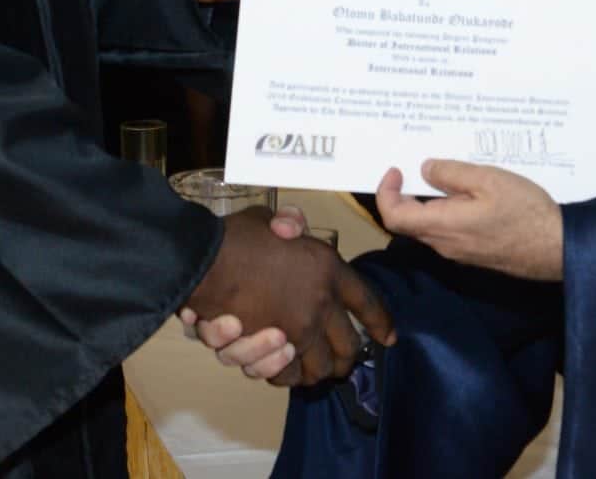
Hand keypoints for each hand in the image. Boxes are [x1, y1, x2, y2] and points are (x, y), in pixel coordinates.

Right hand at [184, 207, 393, 386]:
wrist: (207, 263)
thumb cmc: (235, 237)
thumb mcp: (269, 219)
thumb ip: (289, 223)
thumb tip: (294, 226)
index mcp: (328, 269)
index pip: (368, 302)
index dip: (381, 322)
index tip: (389, 338)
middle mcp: (322, 304)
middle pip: (351, 345)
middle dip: (350, 358)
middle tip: (345, 362)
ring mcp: (301, 331)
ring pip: (322, 367)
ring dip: (319, 371)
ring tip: (316, 371)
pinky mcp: (275, 351)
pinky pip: (290, 375)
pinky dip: (288, 376)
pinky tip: (285, 370)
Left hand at [375, 160, 563, 280]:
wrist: (557, 248)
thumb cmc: (524, 211)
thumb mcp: (488, 180)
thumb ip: (452, 174)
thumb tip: (425, 169)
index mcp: (442, 225)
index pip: (394, 217)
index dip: (386, 193)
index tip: (396, 170)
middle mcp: (444, 244)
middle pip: (409, 222)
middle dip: (405, 194)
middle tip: (417, 166)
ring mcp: (460, 253)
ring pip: (430, 227)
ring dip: (428, 202)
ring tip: (445, 174)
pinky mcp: (475, 254)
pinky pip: (449, 232)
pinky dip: (446, 211)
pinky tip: (466, 194)